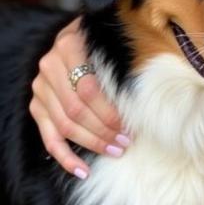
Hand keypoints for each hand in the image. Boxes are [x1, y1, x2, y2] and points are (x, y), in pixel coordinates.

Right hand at [29, 16, 128, 177]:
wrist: (77, 35)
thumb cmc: (106, 39)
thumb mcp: (115, 35)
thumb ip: (128, 47)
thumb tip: (165, 66)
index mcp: (69, 45)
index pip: (89, 90)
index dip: (110, 112)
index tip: (131, 125)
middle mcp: (49, 66)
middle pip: (76, 109)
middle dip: (104, 129)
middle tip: (127, 141)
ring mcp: (40, 88)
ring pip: (64, 125)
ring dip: (91, 143)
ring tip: (116, 150)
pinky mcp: (36, 107)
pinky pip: (48, 138)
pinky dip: (65, 157)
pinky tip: (82, 170)